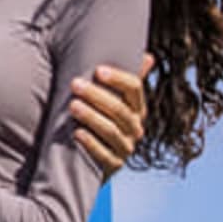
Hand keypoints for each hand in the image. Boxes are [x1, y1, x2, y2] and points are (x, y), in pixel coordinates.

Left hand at [67, 54, 155, 175]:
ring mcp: (126, 147)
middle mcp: (135, 127)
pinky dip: (91, 143)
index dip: (118, 79)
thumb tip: (150, 56)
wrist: (96, 158)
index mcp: (137, 107)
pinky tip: (77, 133)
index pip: (134, 88)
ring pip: (111, 131)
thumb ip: (126, 80)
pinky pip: (104, 155)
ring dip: (91, 117)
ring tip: (72, 106)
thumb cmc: (103, 118)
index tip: (98, 70)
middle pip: (120, 109)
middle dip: (96, 95)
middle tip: (75, 84)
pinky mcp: (114, 165)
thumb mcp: (116, 99)